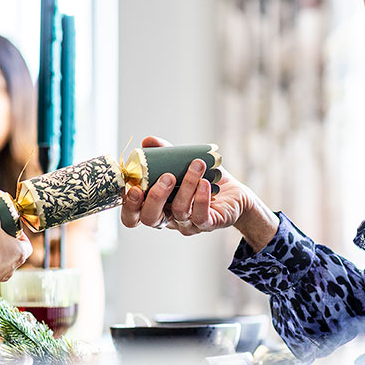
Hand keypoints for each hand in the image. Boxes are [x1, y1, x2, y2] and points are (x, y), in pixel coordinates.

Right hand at [120, 136, 279, 250]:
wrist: (234, 194)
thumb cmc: (204, 180)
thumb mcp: (183, 165)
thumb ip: (164, 155)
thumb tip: (147, 141)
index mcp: (157, 206)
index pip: (134, 216)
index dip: (130, 206)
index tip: (134, 187)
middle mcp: (170, 219)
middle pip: (151, 219)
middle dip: (155, 197)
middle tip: (167, 176)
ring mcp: (188, 224)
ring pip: (179, 210)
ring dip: (186, 186)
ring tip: (196, 165)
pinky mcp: (208, 224)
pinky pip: (201, 216)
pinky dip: (201, 198)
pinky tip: (205, 182)